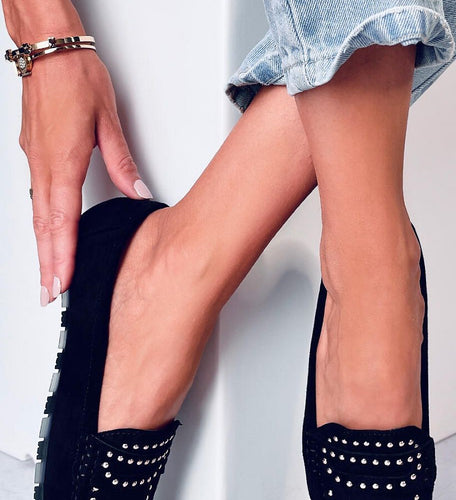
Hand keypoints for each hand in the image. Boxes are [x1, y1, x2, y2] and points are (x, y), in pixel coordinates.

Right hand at [19, 48, 152, 305]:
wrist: (50, 51)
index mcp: (64, 161)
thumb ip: (121, 163)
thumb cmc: (76, 79)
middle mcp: (44, 166)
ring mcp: (36, 161)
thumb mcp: (108, 122)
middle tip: (48, 293)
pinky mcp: (35, 154)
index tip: (62, 282)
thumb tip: (136, 192)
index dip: (63, 256)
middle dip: (48, 263)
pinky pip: (36, 198)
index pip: (63, 221)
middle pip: (44, 226)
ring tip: (48, 275)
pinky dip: (42, 224)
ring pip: (37, 215)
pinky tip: (47, 236)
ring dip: (43, 248)